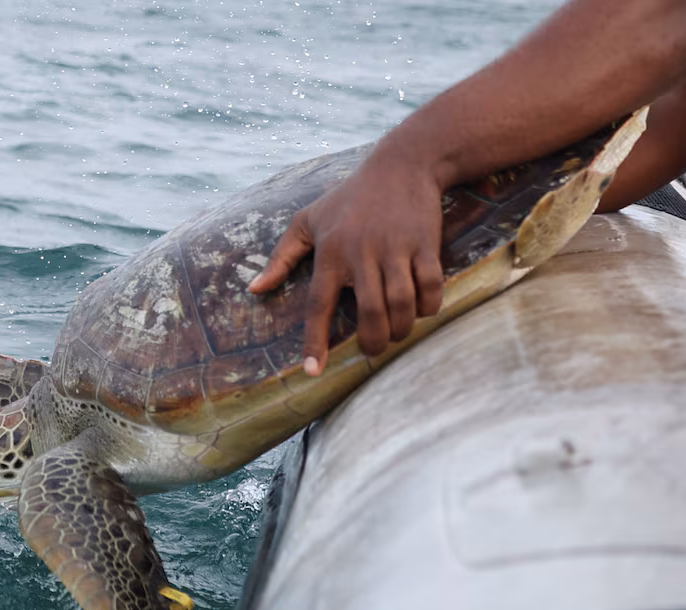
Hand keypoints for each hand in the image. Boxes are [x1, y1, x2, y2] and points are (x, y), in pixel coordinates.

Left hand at [248, 148, 445, 375]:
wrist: (403, 162)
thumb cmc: (350, 196)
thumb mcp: (307, 220)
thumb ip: (281, 257)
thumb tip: (255, 290)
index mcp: (330, 253)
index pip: (318, 305)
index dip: (315, 341)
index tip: (313, 371)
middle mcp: (361, 253)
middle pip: (369, 313)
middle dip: (374, 342)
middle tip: (374, 350)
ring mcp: (395, 249)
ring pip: (402, 305)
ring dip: (402, 329)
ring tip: (397, 333)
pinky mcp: (425, 244)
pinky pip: (431, 288)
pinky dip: (429, 307)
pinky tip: (422, 310)